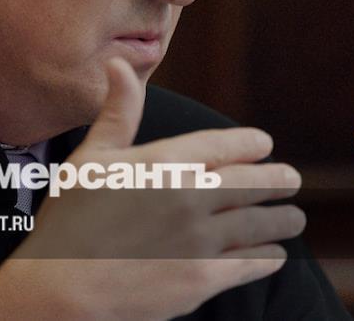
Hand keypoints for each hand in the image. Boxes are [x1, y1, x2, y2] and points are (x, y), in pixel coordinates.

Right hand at [0, 57, 304, 319]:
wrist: (60, 290)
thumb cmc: (69, 221)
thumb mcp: (91, 159)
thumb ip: (119, 112)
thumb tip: (120, 62)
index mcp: (166, 162)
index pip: (228, 145)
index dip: (253, 145)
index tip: (265, 146)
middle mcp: (190, 197)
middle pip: (255, 183)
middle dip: (280, 181)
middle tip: (292, 181)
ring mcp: (200, 240)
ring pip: (261, 224)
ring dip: (283, 220)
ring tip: (293, 218)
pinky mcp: (202, 279)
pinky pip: (252, 264)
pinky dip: (268, 257)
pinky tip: (273, 255)